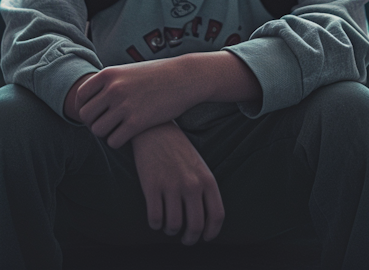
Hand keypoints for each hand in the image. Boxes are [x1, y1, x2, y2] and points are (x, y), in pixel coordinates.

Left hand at [76, 59, 198, 146]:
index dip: (85, 107)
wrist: (186, 78)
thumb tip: (89, 99)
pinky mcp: (137, 122)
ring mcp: (125, 106)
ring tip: (118, 129)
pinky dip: (118, 141)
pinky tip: (128, 135)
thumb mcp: (129, 71)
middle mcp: (113, 89)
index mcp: (109, 74)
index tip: (96, 113)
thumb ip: (110, 82)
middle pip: (86, 116)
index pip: (81, 97)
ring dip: (106, 133)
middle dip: (94, 122)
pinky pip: (114, 141)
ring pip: (98, 130)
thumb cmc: (157, 75)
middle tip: (107, 123)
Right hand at [131, 123, 223, 245]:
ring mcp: (171, 185)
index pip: (216, 215)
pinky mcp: (151, 186)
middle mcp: (191, 184)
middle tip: (186, 239)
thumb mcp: (199, 166)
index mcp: (207, 179)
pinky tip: (156, 220)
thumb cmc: (178, 150)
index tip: (205, 238)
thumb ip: (204, 189)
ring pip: (174, 225)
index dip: (211, 232)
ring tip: (169, 226)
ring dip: (171, 230)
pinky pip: (155, 218)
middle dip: (190, 238)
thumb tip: (205, 220)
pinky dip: (155, 224)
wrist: (155, 129)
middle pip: (196, 226)